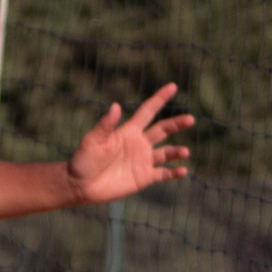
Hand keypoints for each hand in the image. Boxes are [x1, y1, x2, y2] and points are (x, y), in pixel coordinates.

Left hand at [65, 84, 194, 205]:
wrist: (81, 185)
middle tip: (191, 118)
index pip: (148, 111)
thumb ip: (106, 124)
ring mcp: (142, 161)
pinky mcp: (143, 178)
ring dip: (176, 151)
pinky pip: (162, 174)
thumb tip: (116, 105)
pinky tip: (183, 171)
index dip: (160, 98)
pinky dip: (173, 172)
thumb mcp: (93, 139)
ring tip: (185, 151)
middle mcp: (139, 144)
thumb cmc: (84, 159)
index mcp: (129, 131)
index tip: (173, 86)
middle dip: (177, 123)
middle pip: (162, 130)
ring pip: (165, 153)